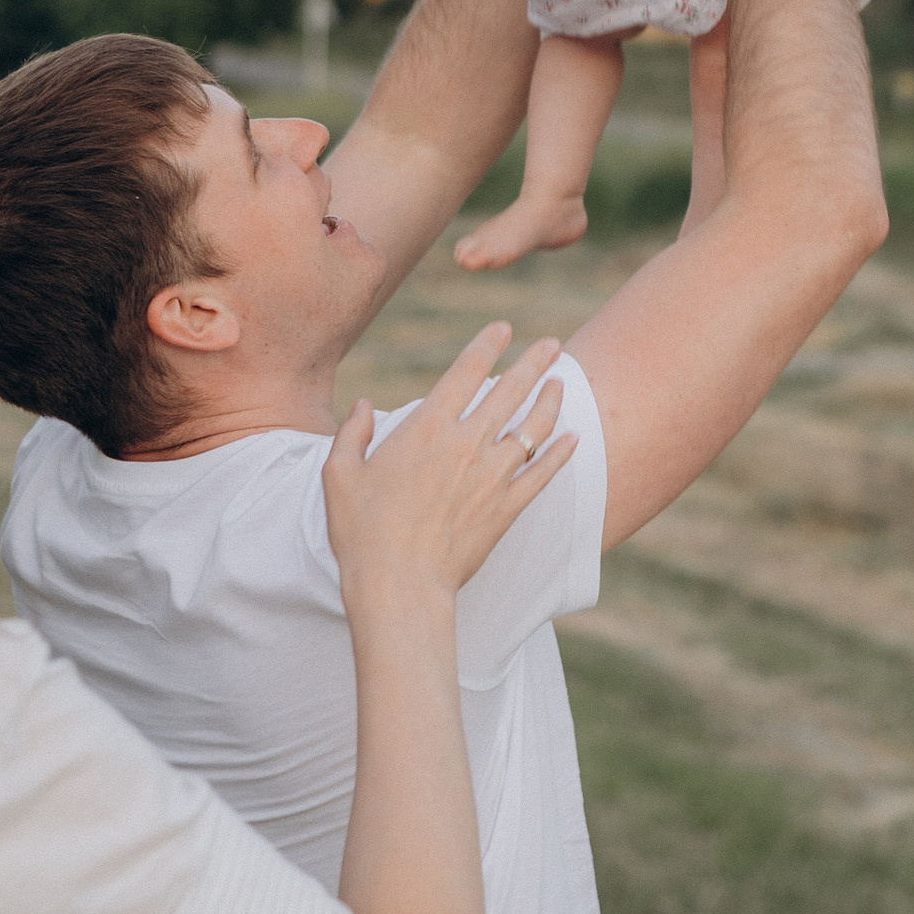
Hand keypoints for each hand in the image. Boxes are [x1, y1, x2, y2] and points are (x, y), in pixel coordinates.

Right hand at [325, 320, 575, 605]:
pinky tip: (573, 438)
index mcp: (426, 428)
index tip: (503, 328)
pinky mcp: (506, 509)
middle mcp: (466, 444)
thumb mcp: (339, 475)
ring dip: (550, 401)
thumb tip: (363, 406)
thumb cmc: (361, 531)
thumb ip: (352, 434)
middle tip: (550, 344)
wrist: (399, 584)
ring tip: (561, 384)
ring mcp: (491, 477)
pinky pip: (542, 474)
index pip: (465, 372)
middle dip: (533, 363)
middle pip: (509, 392)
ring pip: (532, 428)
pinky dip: (560, 454)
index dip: (487, 345)